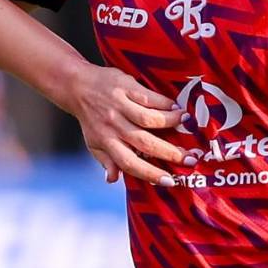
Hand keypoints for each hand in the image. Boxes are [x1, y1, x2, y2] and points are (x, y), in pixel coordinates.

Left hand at [66, 65, 182, 187]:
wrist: (77, 87)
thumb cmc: (90, 118)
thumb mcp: (93, 143)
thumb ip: (106, 161)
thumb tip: (113, 180)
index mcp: (107, 142)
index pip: (130, 163)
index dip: (149, 174)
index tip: (169, 181)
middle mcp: (114, 126)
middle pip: (144, 142)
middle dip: (170, 153)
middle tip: (190, 159)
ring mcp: (120, 106)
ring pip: (148, 118)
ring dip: (170, 122)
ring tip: (187, 125)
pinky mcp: (125, 88)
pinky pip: (148, 98)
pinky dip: (164, 104)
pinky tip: (177, 108)